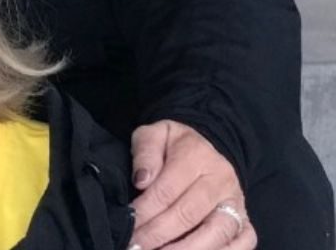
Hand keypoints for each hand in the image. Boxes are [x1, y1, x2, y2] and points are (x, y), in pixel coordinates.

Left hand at [128, 120, 255, 249]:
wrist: (206, 148)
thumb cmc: (173, 146)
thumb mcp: (154, 135)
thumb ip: (145, 152)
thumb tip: (142, 180)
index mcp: (197, 156)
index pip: (167, 190)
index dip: (145, 211)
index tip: (127, 225)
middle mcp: (221, 181)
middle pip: (189, 215)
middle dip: (158, 234)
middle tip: (135, 246)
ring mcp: (237, 204)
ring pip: (217, 234)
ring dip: (186, 249)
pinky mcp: (246, 222)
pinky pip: (243, 244)